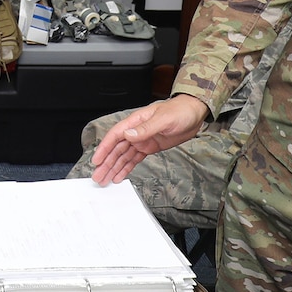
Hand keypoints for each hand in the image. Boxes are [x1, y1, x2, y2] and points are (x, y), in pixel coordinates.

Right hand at [88, 94, 210, 185]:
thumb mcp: (164, 119)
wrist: (194, 114)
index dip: (104, 148)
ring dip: (114, 168)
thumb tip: (128, 134)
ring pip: (123, 156)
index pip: (115, 135)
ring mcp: (142, 140)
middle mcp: (136, 131)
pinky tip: (119, 176)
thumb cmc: (180, 111)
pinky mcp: (149, 147)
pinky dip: (126, 168)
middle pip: (116, 149)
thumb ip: (146, 128)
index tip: (97, 160)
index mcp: (136, 121)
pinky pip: (134, 159)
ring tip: (105, 180)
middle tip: (98, 177)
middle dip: (106, 163)